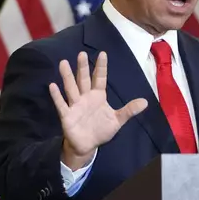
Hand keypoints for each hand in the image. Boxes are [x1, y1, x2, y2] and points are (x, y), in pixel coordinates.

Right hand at [49, 51, 147, 168]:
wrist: (87, 146)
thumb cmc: (101, 130)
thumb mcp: (117, 120)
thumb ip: (129, 110)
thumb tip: (146, 102)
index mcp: (98, 96)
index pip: (100, 78)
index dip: (101, 67)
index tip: (102, 53)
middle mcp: (86, 97)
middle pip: (84, 79)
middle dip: (83, 67)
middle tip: (81, 53)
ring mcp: (75, 105)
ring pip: (71, 88)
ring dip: (67, 76)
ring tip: (63, 63)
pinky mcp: (67, 115)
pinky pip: (61, 104)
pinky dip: (57, 96)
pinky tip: (52, 86)